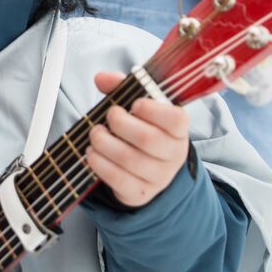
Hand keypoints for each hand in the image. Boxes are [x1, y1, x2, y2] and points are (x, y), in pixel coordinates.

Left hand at [85, 72, 190, 207]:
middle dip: (121, 124)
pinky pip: (118, 180)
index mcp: (178, 130)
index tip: (135, 104)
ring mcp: (158, 177)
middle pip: (148, 139)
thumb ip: (122, 87)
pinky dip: (100, 164)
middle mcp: (173, 155)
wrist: (147, 170)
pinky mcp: (140, 193)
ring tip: (95, 134)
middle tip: (109, 115)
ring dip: (105, 143)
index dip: (154, 110)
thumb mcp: (138, 108)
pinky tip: (92, 153)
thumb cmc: (143, 130)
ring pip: (130, 160)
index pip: (176, 119)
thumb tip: (102, 78)